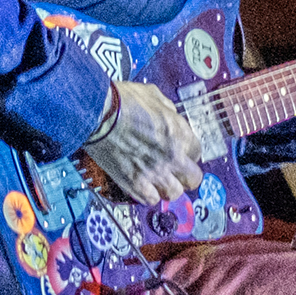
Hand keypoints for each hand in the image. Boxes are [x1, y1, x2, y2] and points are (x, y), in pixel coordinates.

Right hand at [84, 81, 203, 202]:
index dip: (187, 152)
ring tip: (159, 182)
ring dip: (168, 187)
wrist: (98, 113)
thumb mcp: (154, 94)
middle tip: (175, 172)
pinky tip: (143, 186)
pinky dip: (148, 195)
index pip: (197, 152)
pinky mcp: (135, 183)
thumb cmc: (122, 100)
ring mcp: (155, 172)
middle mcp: (172, 155)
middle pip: (193, 179)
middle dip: (185, 175)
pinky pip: (151, 200)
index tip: (179, 152)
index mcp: (180, 132)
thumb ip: (168, 109)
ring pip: (174, 193)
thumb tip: (170, 115)